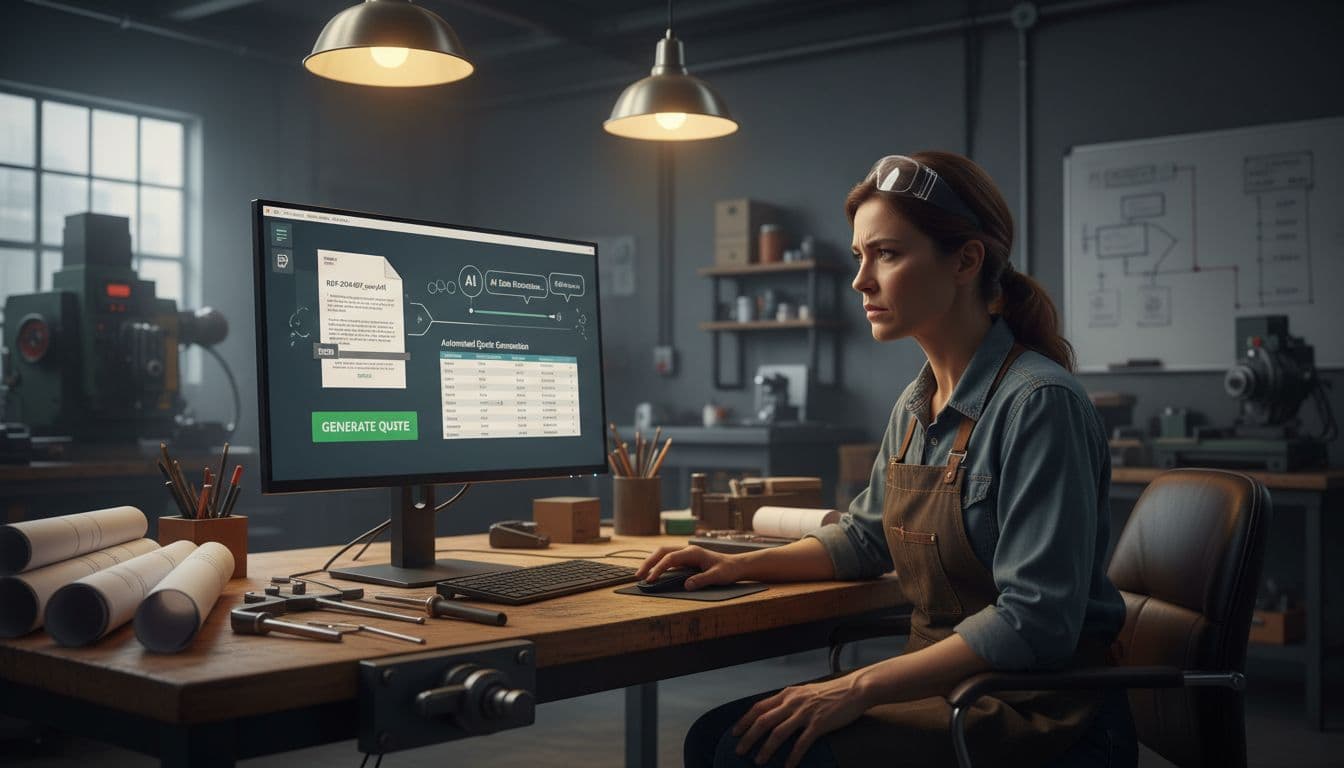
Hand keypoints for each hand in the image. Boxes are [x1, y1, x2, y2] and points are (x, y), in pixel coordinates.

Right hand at [635, 545, 740, 590]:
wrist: (736, 565)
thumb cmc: (728, 570)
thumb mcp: (718, 576)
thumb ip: (702, 580)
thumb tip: (686, 585)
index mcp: (693, 552)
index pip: (671, 557)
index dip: (659, 568)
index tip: (651, 579)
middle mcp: (687, 550)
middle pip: (662, 551)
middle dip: (648, 562)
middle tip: (638, 575)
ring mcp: (685, 554)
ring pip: (663, 554)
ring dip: (651, 562)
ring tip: (641, 575)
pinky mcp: (685, 559)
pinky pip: (667, 559)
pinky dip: (658, 565)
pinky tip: (653, 573)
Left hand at [732, 675, 868, 767]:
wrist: (855, 690)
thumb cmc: (831, 693)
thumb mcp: (805, 692)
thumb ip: (790, 701)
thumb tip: (776, 713)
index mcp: (788, 694)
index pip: (759, 707)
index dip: (744, 720)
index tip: (735, 732)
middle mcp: (793, 702)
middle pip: (763, 720)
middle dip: (749, 737)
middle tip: (739, 750)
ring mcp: (805, 713)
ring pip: (778, 733)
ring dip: (766, 748)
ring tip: (758, 761)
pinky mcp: (819, 723)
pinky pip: (801, 742)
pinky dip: (792, 756)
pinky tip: (787, 766)